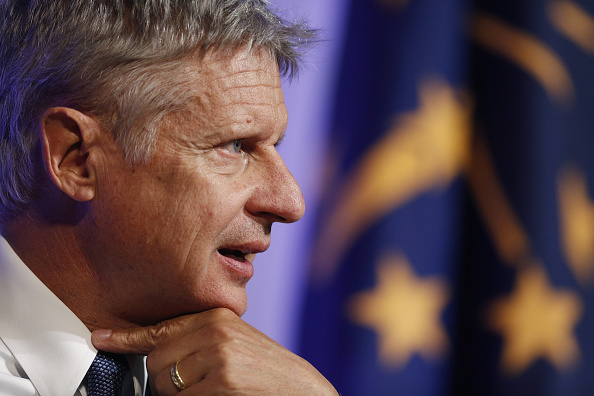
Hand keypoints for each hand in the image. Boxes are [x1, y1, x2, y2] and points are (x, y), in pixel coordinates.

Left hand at [91, 308, 337, 394]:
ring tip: (212, 389)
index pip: (161, 329)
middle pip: (156, 362)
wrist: (301, 388)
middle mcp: (215, 330)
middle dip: (164, 381)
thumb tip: (155, 354)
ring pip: (164, 384)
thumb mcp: (234, 343)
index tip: (100, 338)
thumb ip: (199, 339)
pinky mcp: (223, 382)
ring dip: (179, 395)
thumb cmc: (265, 370)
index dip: (126, 338)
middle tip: (196, 385)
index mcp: (216, 316)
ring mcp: (218, 355)